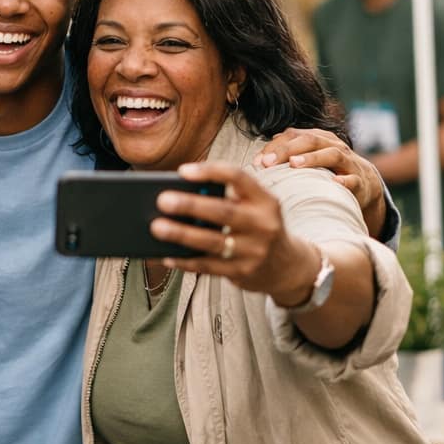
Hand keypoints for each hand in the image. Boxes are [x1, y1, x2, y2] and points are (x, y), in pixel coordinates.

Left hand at [150, 161, 318, 305]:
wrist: (287, 266)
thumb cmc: (256, 226)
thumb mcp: (253, 207)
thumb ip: (226, 198)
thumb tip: (177, 195)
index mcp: (264, 200)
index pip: (239, 177)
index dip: (210, 172)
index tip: (183, 171)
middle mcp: (263, 224)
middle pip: (223, 211)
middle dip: (190, 205)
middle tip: (162, 200)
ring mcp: (254, 250)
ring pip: (212, 241)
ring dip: (181, 234)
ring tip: (156, 227)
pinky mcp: (243, 272)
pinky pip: (208, 266)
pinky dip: (185, 261)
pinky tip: (166, 255)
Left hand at [255, 127, 385, 239]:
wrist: (364, 184)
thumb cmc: (327, 171)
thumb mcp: (308, 159)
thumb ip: (286, 154)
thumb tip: (259, 158)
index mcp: (318, 138)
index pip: (293, 135)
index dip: (274, 146)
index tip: (258, 162)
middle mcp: (333, 145)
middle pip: (310, 140)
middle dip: (287, 150)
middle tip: (269, 163)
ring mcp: (348, 162)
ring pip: (332, 154)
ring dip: (312, 159)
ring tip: (294, 165)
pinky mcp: (360, 181)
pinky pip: (354, 179)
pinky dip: (345, 181)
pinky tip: (335, 183)